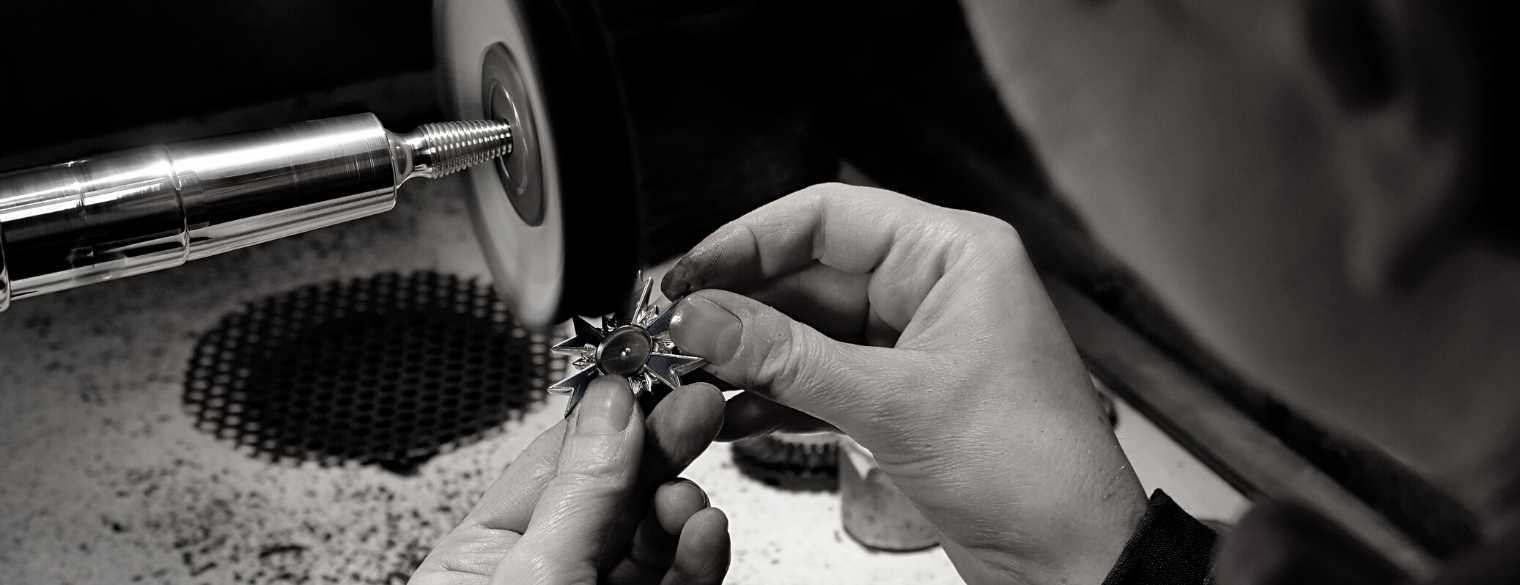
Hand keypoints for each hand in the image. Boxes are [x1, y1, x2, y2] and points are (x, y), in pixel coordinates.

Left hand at [409, 376, 729, 584]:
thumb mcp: (536, 577)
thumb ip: (580, 494)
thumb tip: (609, 403)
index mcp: (480, 558)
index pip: (554, 463)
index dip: (609, 415)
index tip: (651, 371)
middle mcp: (538, 576)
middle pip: (612, 493)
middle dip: (659, 450)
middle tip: (698, 405)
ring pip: (652, 537)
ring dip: (682, 508)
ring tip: (691, 501)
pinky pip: (679, 577)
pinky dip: (698, 553)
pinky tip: (706, 532)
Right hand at [664, 183, 1146, 584]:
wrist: (1074, 562)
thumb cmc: (1035, 472)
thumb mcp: (893, 404)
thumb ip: (787, 357)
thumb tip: (704, 318)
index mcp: (954, 256)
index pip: (830, 217)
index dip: (748, 240)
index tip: (688, 272)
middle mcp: (935, 290)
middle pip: (810, 274)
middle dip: (739, 306)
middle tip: (674, 333)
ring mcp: (916, 346)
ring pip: (809, 331)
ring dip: (749, 355)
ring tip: (689, 376)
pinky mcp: (902, 399)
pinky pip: (822, 379)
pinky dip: (776, 395)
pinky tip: (729, 412)